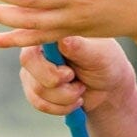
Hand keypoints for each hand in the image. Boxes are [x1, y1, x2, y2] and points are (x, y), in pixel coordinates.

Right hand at [14, 35, 136, 119]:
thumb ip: (80, 47)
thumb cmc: (106, 63)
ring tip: (80, 89)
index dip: (47, 56)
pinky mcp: (33, 87)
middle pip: (28, 60)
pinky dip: (60, 107)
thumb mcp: (99, 54)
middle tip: (74, 78)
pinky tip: (73, 101)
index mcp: (53, 29)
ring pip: (36, 87)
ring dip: (64, 96)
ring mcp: (33, 67)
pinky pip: (38, 102)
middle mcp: (38, 45)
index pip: (34, 35)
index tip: (69, 73)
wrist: (108, 89)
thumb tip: (62, 40)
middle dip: (55, 79)